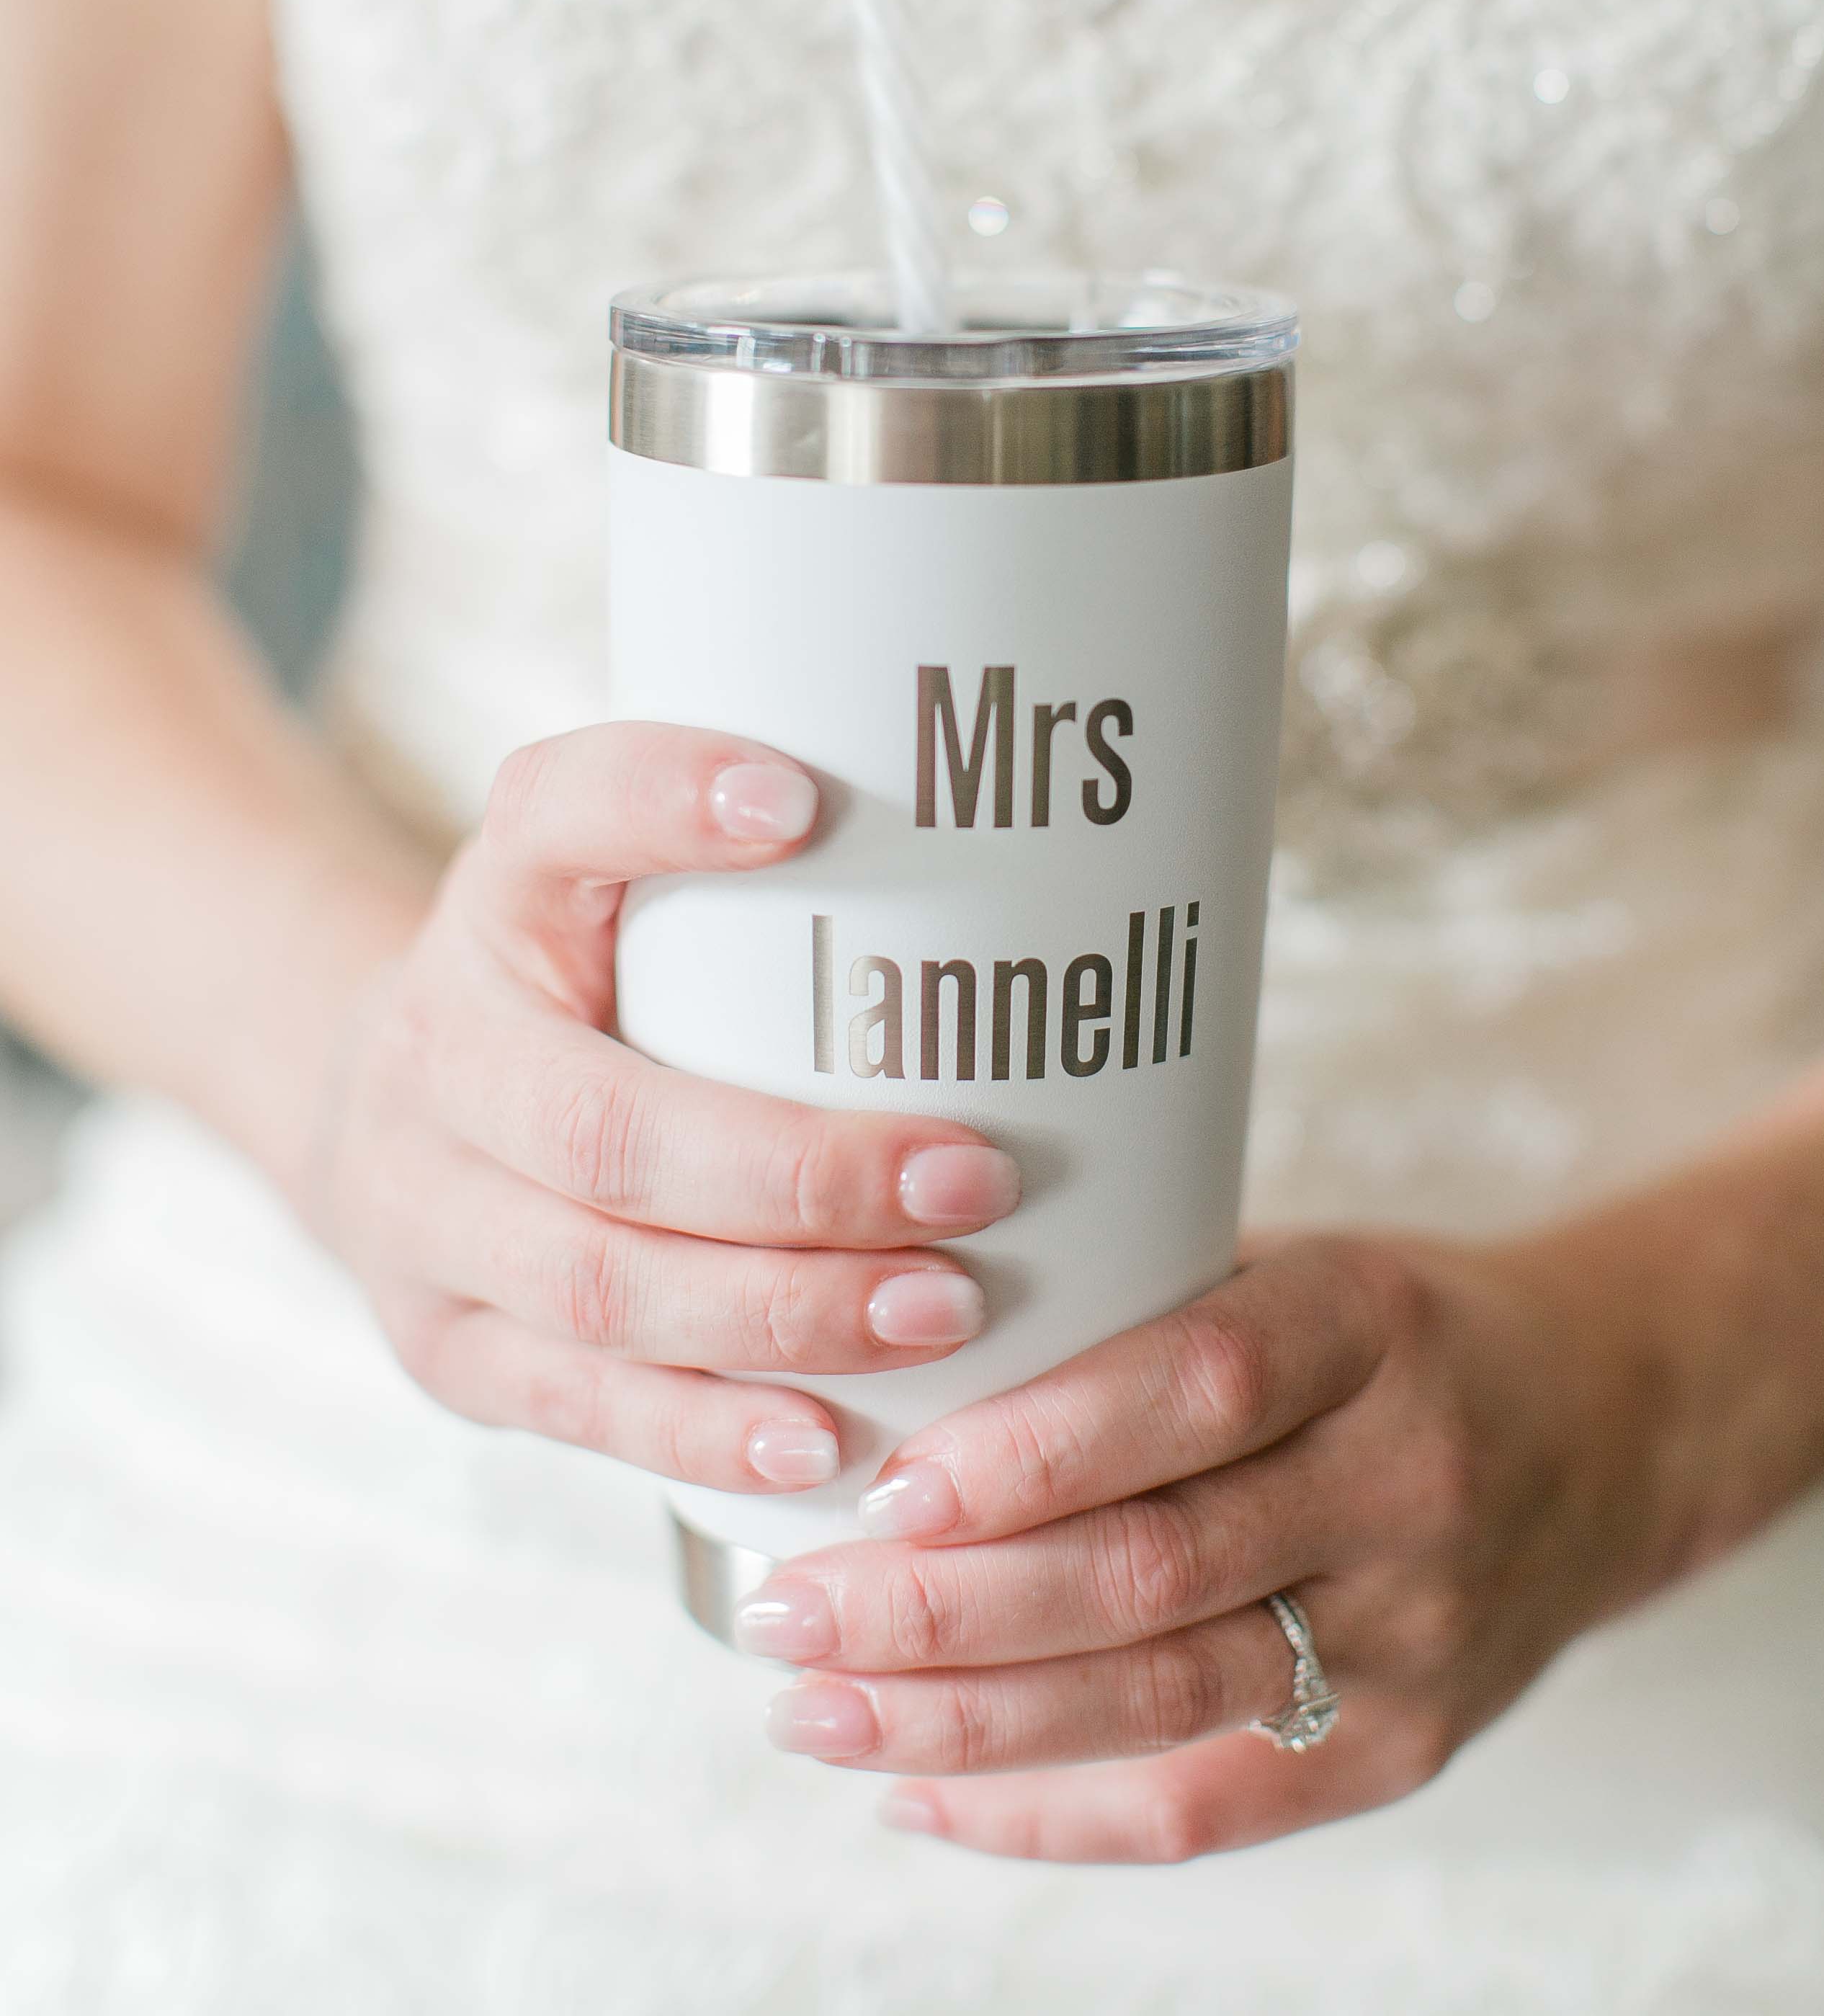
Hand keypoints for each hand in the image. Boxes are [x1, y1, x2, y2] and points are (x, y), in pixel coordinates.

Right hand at [306, 722, 1019, 1493]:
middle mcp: (439, 1051)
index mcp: (497, 900)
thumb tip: (1018, 848)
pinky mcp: (447, 1346)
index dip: (661, 802)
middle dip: (801, 1175)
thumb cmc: (585, 988)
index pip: (553, 816)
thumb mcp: (627, 885)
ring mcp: (423, 1214)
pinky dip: (708, 1432)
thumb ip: (761, 864)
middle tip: (979, 1181)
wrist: (386, 1116)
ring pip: (598, 1285)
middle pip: (603, 1129)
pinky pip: (579, 1406)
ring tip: (944, 1312)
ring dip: (784, 1312)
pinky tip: (825, 1444)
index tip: (802, 799)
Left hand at [737, 1225, 1674, 1858]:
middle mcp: (1404, 1483)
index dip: (1037, 1446)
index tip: (885, 1482)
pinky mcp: (1402, 1749)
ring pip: (1161, 1702)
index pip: (1199, 1388)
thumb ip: (1127, 1306)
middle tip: (792, 1613)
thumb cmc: (1386, 1328)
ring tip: (816, 1707)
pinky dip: (1048, 1813)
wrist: (1605, 1430)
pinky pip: (1205, 1810)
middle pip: (1156, 1568)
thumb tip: (876, 1349)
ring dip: (966, 1721)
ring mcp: (1415, 1635)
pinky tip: (921, 1793)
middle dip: (948, 1606)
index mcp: (1368, 1324)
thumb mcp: (1290, 1258)